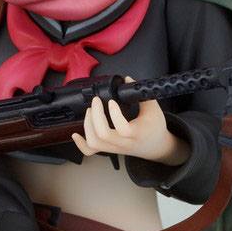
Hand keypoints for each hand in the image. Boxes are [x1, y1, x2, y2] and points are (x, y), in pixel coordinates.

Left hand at [71, 79, 189, 165]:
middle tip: (96, 102)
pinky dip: (81, 144)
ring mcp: (114, 148)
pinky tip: (76, 134)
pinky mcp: (109, 150)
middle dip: (95, 116)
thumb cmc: (154, 127)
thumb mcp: (153, 109)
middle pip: (103, 135)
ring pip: (94, 143)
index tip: (111, 101)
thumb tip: (127, 79)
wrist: (155, 146)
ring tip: (90, 112)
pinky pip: (91, 151)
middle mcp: (124, 143)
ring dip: (88, 126)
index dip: (114, 114)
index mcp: (136, 133)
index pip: (122, 128)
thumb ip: (140, 94)